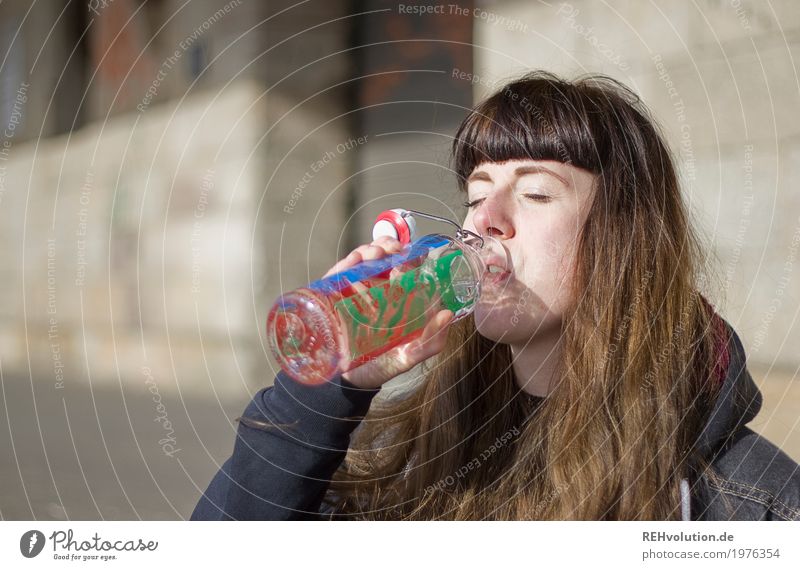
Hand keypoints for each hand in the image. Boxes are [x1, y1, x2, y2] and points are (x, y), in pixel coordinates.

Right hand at [322, 236, 454, 389]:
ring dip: (371, 250)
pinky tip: (355, 262)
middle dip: (391, 246)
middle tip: (395, 250)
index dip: (412, 258)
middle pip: (385, 257)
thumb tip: (448, 313)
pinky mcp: (333, 294)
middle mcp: (377, 290)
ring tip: (377, 254)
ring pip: (363, 259)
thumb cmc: (380, 366)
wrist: (345, 381)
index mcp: (397, 299)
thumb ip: (431, 341)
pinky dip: (348, 262)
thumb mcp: (408, 356)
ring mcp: (354, 290)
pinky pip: (340, 271)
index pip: (407, 269)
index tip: (416, 256)